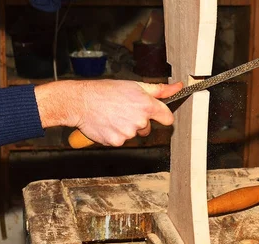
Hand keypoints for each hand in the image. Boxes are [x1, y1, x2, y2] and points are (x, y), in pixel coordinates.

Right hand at [35, 80, 182, 145]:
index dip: (163, 116)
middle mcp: (140, 120)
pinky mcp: (117, 141)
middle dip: (139, 120)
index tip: (158, 115)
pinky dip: (115, 134)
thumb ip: (158, 89)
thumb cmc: (105, 91)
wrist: (81, 102)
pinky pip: (121, 140)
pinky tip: (107, 123)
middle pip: (147, 127)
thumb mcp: (134, 85)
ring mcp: (128, 133)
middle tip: (123, 109)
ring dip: (125, 127)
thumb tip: (178, 87)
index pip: (167, 118)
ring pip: (133, 134)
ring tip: (113, 115)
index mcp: (146, 105)